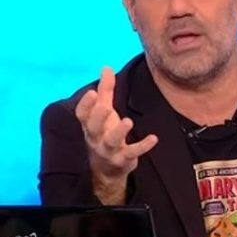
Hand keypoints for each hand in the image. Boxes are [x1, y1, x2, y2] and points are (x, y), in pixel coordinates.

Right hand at [75, 67, 157, 203]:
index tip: (92, 93)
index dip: (86, 105)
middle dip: (98, 117)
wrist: (106, 168)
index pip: (82, 115)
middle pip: (94, 127)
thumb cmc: (104, 133)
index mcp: (90, 125)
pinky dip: (143, 146)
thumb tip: (106, 67)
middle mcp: (96, 138)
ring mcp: (109, 150)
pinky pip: (132, 153)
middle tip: (105, 107)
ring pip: (111, 142)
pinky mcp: (123, 159)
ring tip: (128, 121)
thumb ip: (106, 90)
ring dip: (119, 132)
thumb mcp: (104, 111)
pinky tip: (154, 138)